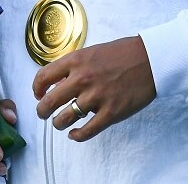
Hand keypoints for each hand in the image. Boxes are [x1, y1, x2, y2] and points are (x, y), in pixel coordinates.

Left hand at [32, 36, 155, 141]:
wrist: (151, 59)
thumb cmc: (123, 53)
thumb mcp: (92, 51)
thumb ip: (75, 66)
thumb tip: (59, 81)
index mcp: (76, 61)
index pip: (43, 77)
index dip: (36, 89)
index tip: (39, 94)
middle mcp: (82, 79)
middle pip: (48, 102)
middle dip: (42, 111)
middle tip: (43, 113)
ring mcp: (96, 97)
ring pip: (63, 119)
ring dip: (58, 124)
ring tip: (60, 123)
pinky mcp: (110, 113)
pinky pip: (86, 131)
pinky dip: (77, 136)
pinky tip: (75, 134)